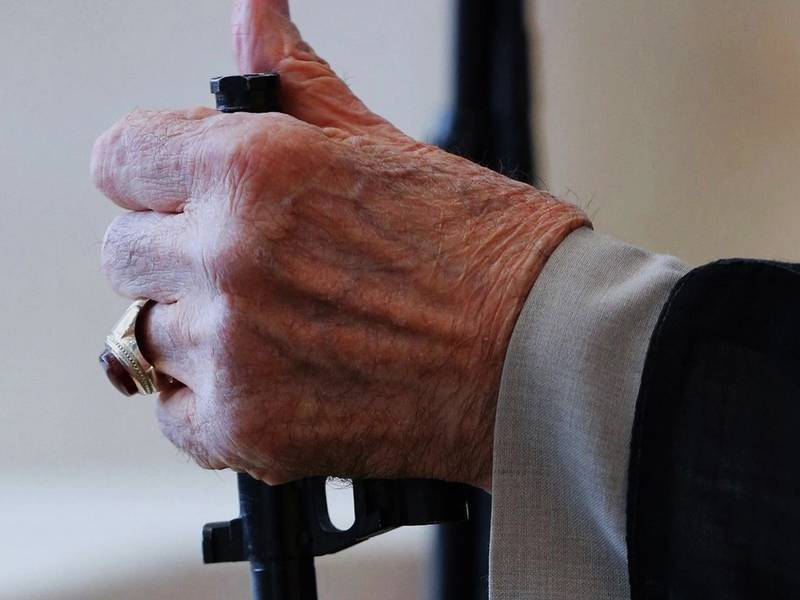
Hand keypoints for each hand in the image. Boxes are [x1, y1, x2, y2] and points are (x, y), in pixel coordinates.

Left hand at [92, 0, 586, 490]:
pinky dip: (207, 399)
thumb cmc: (485, 252)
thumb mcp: (388, 147)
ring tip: (274, 328)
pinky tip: (270, 379)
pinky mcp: (249, 431)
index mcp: (253, 172)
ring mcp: (232, 352)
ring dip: (196, 330)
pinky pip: (174, 413)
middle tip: (248, 267)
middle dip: (176, 254)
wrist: (541, 359)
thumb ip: (297, 83)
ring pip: (144, 338)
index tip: (185, 191)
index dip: (153, 172)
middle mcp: (227, 258)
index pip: (120, 159)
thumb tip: (255, 13)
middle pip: (124, 255)